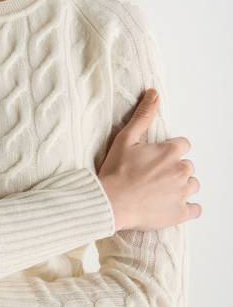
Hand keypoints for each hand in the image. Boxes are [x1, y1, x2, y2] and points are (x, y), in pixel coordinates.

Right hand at [98, 88, 201, 231]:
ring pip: (192, 185)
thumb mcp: (126, 137)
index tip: (156, 157)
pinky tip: (170, 204)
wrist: (111, 202)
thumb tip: (154, 93)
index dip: (169, 150)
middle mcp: (181, 171)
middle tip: (154, 174)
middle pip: (187, 165)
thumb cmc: (117, 170)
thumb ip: (144, 115)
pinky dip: (186, 207)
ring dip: (181, 186)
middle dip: (174, 168)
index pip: (183, 145)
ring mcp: (182, 193)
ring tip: (160, 189)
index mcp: (170, 152)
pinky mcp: (181, 213)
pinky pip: (195, 209)